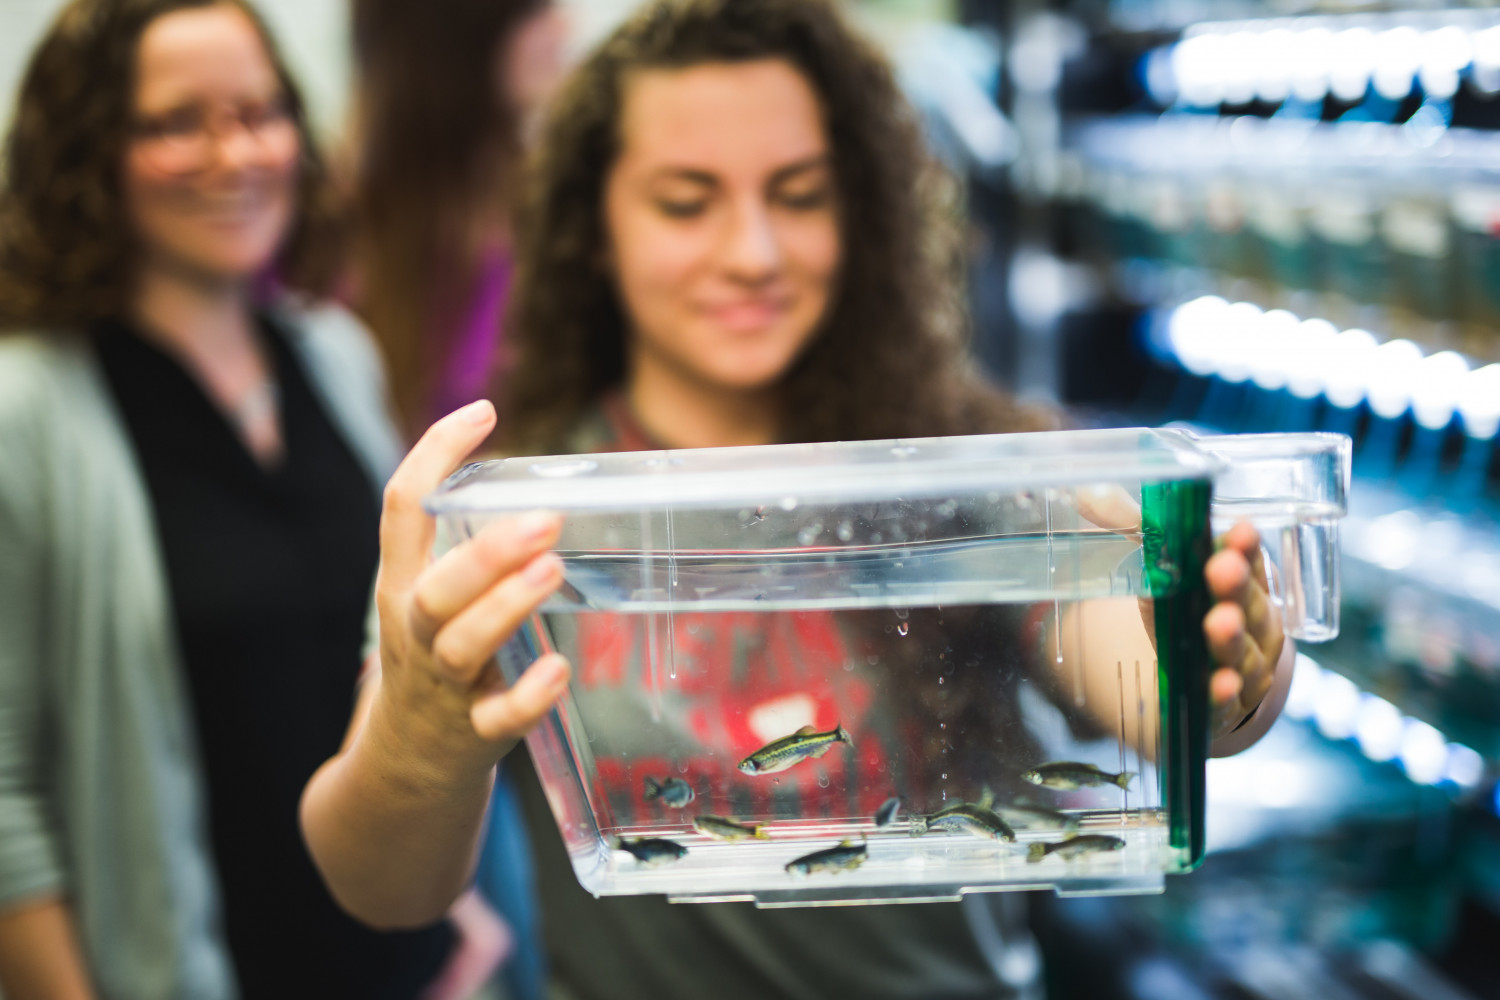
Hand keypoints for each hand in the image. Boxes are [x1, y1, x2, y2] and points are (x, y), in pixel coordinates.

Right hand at [371, 400, 571, 778]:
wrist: (403, 772)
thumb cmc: (435, 666)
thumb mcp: (431, 602)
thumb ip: (470, 552)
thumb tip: (542, 487)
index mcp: (402, 586)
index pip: (402, 508)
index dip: (436, 455)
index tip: (484, 411)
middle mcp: (415, 632)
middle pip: (436, 588)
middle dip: (486, 553)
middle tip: (545, 520)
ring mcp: (442, 686)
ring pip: (462, 646)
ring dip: (507, 607)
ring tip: (553, 570)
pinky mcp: (471, 735)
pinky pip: (496, 720)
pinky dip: (527, 696)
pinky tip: (559, 670)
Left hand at [1071, 489, 1284, 740]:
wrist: (1195, 686)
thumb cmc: (1184, 614)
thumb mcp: (1161, 570)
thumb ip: (1132, 530)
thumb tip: (1087, 492)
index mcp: (1241, 586)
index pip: (1248, 562)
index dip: (1244, 548)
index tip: (1239, 528)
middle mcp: (1251, 627)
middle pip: (1249, 605)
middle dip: (1234, 586)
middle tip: (1221, 568)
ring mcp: (1241, 671)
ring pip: (1242, 654)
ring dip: (1231, 639)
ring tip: (1220, 622)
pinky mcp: (1219, 710)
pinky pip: (1223, 704)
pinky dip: (1222, 694)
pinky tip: (1220, 685)